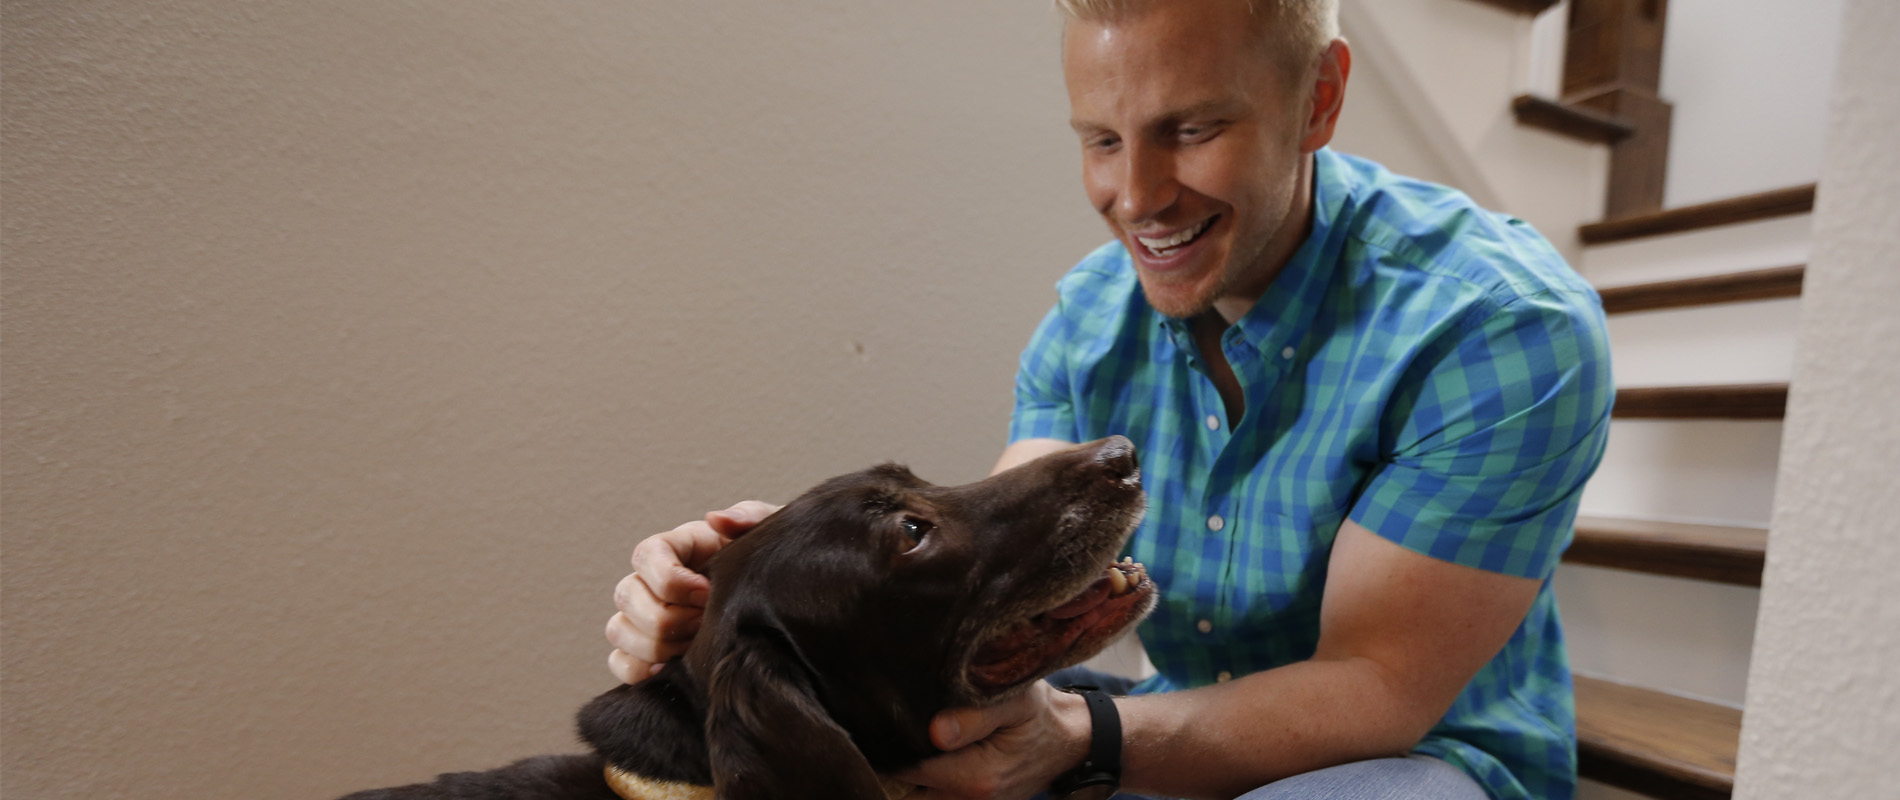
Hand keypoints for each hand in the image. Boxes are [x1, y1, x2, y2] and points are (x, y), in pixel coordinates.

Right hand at [605, 501, 778, 683]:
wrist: (783, 607)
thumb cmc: (770, 567)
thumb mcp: (771, 533)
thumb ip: (750, 517)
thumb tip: (716, 519)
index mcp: (677, 548)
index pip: (645, 555)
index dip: (670, 579)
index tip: (707, 592)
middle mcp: (652, 582)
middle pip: (626, 595)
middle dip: (666, 617)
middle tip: (705, 624)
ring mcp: (644, 617)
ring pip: (618, 629)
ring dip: (655, 644)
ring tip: (696, 647)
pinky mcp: (646, 652)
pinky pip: (621, 663)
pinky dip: (638, 670)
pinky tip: (673, 669)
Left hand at [896, 682, 1091, 799]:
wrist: (1072, 740)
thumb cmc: (1042, 715)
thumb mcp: (1017, 701)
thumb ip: (975, 716)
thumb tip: (935, 732)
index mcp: (976, 778)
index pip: (908, 770)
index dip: (889, 745)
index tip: (880, 720)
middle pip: (905, 793)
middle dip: (892, 765)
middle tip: (885, 730)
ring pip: (917, 799)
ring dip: (906, 776)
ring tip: (905, 740)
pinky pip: (934, 798)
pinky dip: (923, 782)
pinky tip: (925, 754)